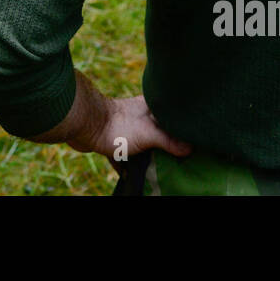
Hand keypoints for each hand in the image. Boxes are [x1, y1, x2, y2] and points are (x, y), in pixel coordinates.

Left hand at [33, 71, 191, 164]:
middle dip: (168, 145)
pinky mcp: (116, 139)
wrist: (84, 126)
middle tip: (181, 159)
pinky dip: (132, 163)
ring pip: (145, 143)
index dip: (183, 125)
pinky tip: (137, 174)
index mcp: (152, 106)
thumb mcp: (149, 134)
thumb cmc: (118, 125)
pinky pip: (129, 152)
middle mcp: (141, 114)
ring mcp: (128, 126)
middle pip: (160, 131)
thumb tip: (190, 149)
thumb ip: (169, 141)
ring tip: (162, 169)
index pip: (173, 114)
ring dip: (149, 156)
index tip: (194, 139)